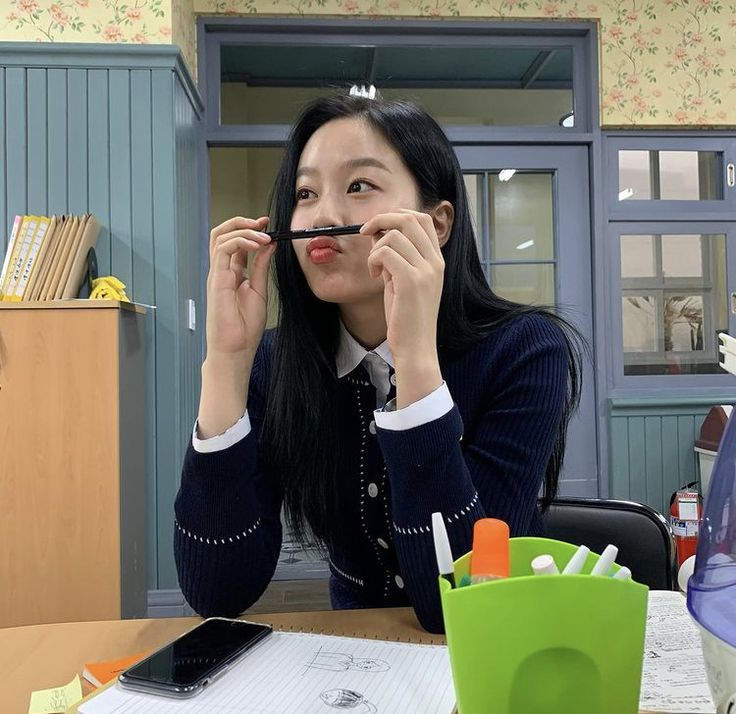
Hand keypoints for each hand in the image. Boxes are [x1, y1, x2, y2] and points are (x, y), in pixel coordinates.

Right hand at [206, 216, 275, 358]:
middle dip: (242, 222)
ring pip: (220, 236)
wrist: (235, 349)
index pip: (237, 243)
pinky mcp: (216, 279)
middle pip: (222, 234)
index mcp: (233, 274)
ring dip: (244, 230)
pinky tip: (256, 244)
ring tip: (264, 235)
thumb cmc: (244, 327)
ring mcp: (217, 274)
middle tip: (263, 222)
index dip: (252, 230)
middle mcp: (222, 271)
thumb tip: (268, 246)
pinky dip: (240, 241)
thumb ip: (261, 267)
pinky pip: (222, 249)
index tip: (269, 225)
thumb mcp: (259, 290)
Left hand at [362, 209, 444, 405]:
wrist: (416, 348)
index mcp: (437, 260)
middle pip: (410, 219)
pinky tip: (374, 275)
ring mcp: (425, 271)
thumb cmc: (407, 317)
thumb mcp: (403, 281)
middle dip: (382, 219)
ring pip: (394, 235)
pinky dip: (373, 260)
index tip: (378, 227)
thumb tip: (378, 233)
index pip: (423, 219)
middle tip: (366, 232)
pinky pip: (385, 252)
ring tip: (374, 268)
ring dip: (375, 247)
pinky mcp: (411, 281)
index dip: (398, 215)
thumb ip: (396, 257)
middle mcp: (435, 262)